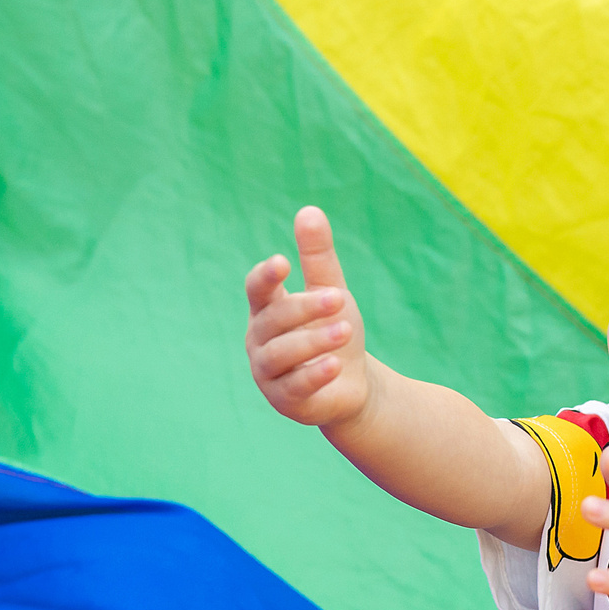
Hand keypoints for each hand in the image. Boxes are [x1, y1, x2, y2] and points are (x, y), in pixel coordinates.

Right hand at [246, 207, 372, 427]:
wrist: (351, 385)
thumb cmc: (332, 331)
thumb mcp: (330, 291)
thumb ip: (318, 257)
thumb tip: (309, 209)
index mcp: (267, 310)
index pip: (257, 289)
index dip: (265, 277)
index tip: (283, 262)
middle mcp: (260, 340)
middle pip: (274, 319)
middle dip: (306, 308)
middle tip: (339, 298)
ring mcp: (268, 372)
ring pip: (281, 354)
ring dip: (313, 341)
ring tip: (345, 329)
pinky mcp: (284, 400)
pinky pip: (294, 387)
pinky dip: (313, 375)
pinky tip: (334, 365)